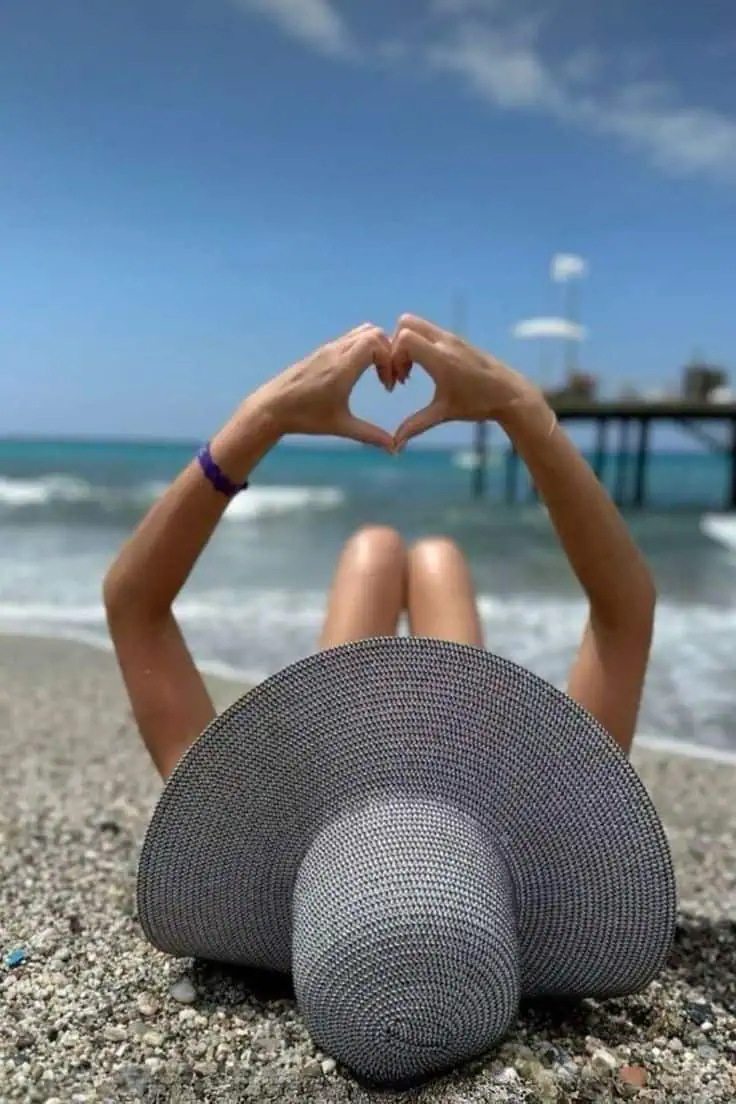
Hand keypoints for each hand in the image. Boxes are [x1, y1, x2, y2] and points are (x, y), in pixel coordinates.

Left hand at [255, 323, 396, 450]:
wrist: (272, 407)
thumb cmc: (305, 417)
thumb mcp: (341, 426)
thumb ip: (370, 435)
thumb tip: (394, 449)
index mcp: (343, 366)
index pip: (376, 342)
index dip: (390, 360)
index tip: (388, 385)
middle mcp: (336, 351)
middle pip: (373, 333)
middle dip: (388, 352)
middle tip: (388, 378)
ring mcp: (327, 349)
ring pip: (361, 333)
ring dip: (376, 348)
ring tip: (377, 373)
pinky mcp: (321, 351)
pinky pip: (349, 339)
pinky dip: (362, 349)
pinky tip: (359, 373)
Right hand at [391, 314, 546, 448]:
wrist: (510, 394)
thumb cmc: (478, 404)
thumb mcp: (443, 413)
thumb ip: (415, 425)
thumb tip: (395, 446)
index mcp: (441, 358)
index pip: (403, 337)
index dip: (393, 356)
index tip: (399, 380)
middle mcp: (445, 342)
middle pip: (406, 322)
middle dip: (395, 345)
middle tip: (401, 371)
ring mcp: (453, 338)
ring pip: (417, 325)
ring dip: (408, 345)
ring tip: (411, 372)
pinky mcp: (458, 340)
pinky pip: (430, 332)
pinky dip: (421, 345)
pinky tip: (427, 370)